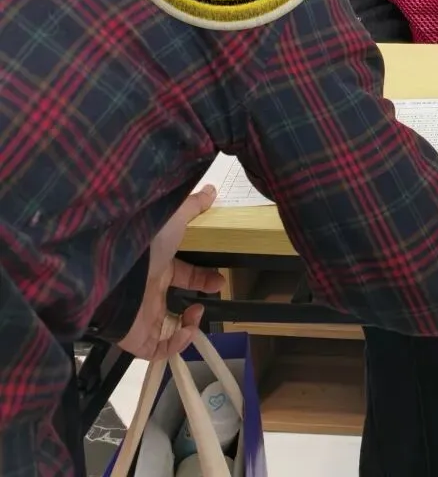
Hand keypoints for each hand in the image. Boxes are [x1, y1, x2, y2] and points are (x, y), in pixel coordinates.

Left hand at [119, 185, 224, 360]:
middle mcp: (149, 292)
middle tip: (213, 295)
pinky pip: (160, 349)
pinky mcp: (137, 338)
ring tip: (195, 315)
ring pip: (168, 330)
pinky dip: (177, 344)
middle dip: (200, 300)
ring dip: (188, 326)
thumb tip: (211, 190)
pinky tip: (187, 328)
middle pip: (177, 302)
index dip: (202, 278)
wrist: (116, 272)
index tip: (219, 279)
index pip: (183, 275)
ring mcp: (143, 316)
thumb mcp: (174, 216)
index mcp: (157, 267)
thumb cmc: (145, 242)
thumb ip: (193, 206)